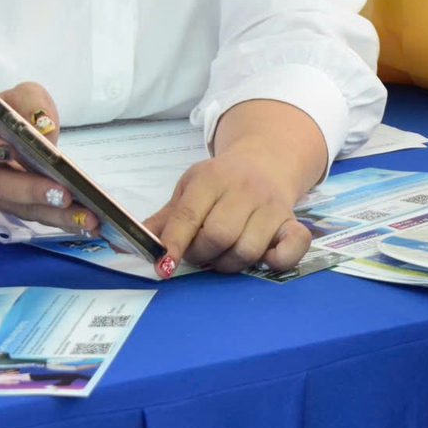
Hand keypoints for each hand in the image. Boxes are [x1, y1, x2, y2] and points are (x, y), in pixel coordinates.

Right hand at [0, 81, 97, 237]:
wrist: (11, 135)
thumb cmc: (15, 112)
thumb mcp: (24, 96)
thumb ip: (30, 103)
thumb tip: (42, 125)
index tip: (8, 149)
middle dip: (30, 190)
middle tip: (62, 193)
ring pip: (20, 208)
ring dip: (54, 215)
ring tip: (87, 218)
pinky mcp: (19, 207)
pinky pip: (38, 216)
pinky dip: (63, 221)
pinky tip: (89, 223)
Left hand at [144, 100, 325, 273]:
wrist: (265, 160)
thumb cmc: (221, 181)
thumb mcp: (189, 189)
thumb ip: (165, 219)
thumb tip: (134, 243)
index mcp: (212, 178)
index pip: (189, 216)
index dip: (174, 244)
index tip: (164, 266)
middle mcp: (244, 189)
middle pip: (219, 236)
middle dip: (201, 255)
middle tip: (198, 253)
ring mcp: (271, 206)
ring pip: (247, 250)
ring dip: (228, 263)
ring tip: (221, 255)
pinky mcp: (292, 221)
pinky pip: (292, 248)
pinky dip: (277, 261)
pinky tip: (263, 259)